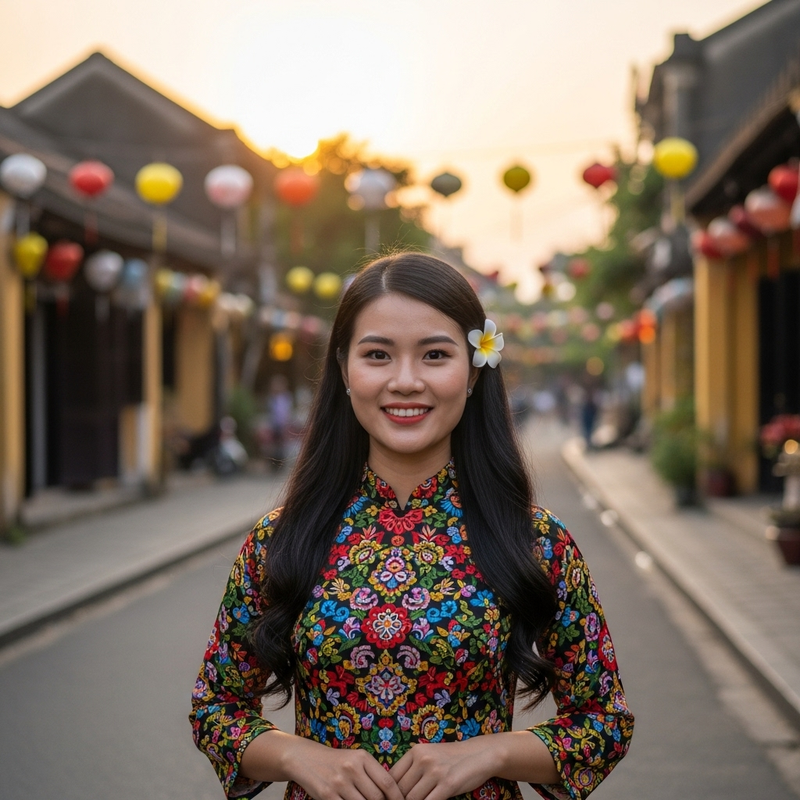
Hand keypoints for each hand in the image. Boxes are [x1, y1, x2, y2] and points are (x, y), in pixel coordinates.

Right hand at [287, 741, 404, 799]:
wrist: (305, 757)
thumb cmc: (336, 761)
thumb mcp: (355, 759)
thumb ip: (372, 773)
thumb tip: (391, 793)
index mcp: (363, 757)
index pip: (387, 782)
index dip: (397, 797)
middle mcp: (352, 768)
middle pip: (376, 797)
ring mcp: (339, 782)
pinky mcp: (327, 795)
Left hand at [388, 739, 493, 799]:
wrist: (479, 754)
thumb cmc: (452, 757)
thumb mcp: (429, 755)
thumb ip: (413, 768)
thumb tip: (394, 789)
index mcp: (415, 751)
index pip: (392, 776)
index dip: (389, 793)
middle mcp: (423, 759)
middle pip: (400, 790)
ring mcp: (435, 772)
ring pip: (412, 799)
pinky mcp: (448, 785)